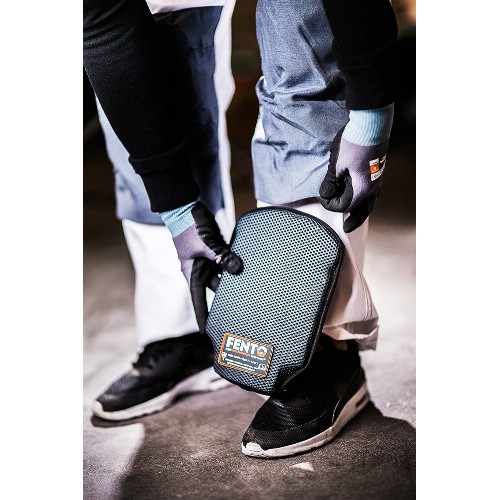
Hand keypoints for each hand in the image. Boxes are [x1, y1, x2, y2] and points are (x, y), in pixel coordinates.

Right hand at [161, 201, 241, 331]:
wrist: (185, 207)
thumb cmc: (188, 227)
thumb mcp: (205, 243)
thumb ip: (222, 257)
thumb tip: (239, 269)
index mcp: (192, 273)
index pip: (198, 300)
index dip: (203, 317)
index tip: (208, 333)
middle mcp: (200, 270)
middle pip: (215, 291)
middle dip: (226, 301)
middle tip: (240, 316)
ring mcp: (208, 260)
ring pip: (224, 276)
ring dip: (235, 281)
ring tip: (251, 295)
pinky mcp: (215, 251)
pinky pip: (228, 262)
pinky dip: (236, 266)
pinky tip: (250, 272)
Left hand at [318, 104, 393, 232]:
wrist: (372, 124)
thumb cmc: (353, 143)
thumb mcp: (336, 164)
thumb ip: (330, 182)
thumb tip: (324, 194)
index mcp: (361, 189)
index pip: (344, 206)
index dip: (330, 205)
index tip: (322, 197)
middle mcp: (372, 187)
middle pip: (364, 210)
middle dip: (354, 219)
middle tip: (347, 228)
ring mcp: (378, 179)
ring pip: (371, 201)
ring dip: (361, 210)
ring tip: (355, 214)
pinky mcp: (378, 171)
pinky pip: (373, 191)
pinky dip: (366, 198)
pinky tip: (360, 194)